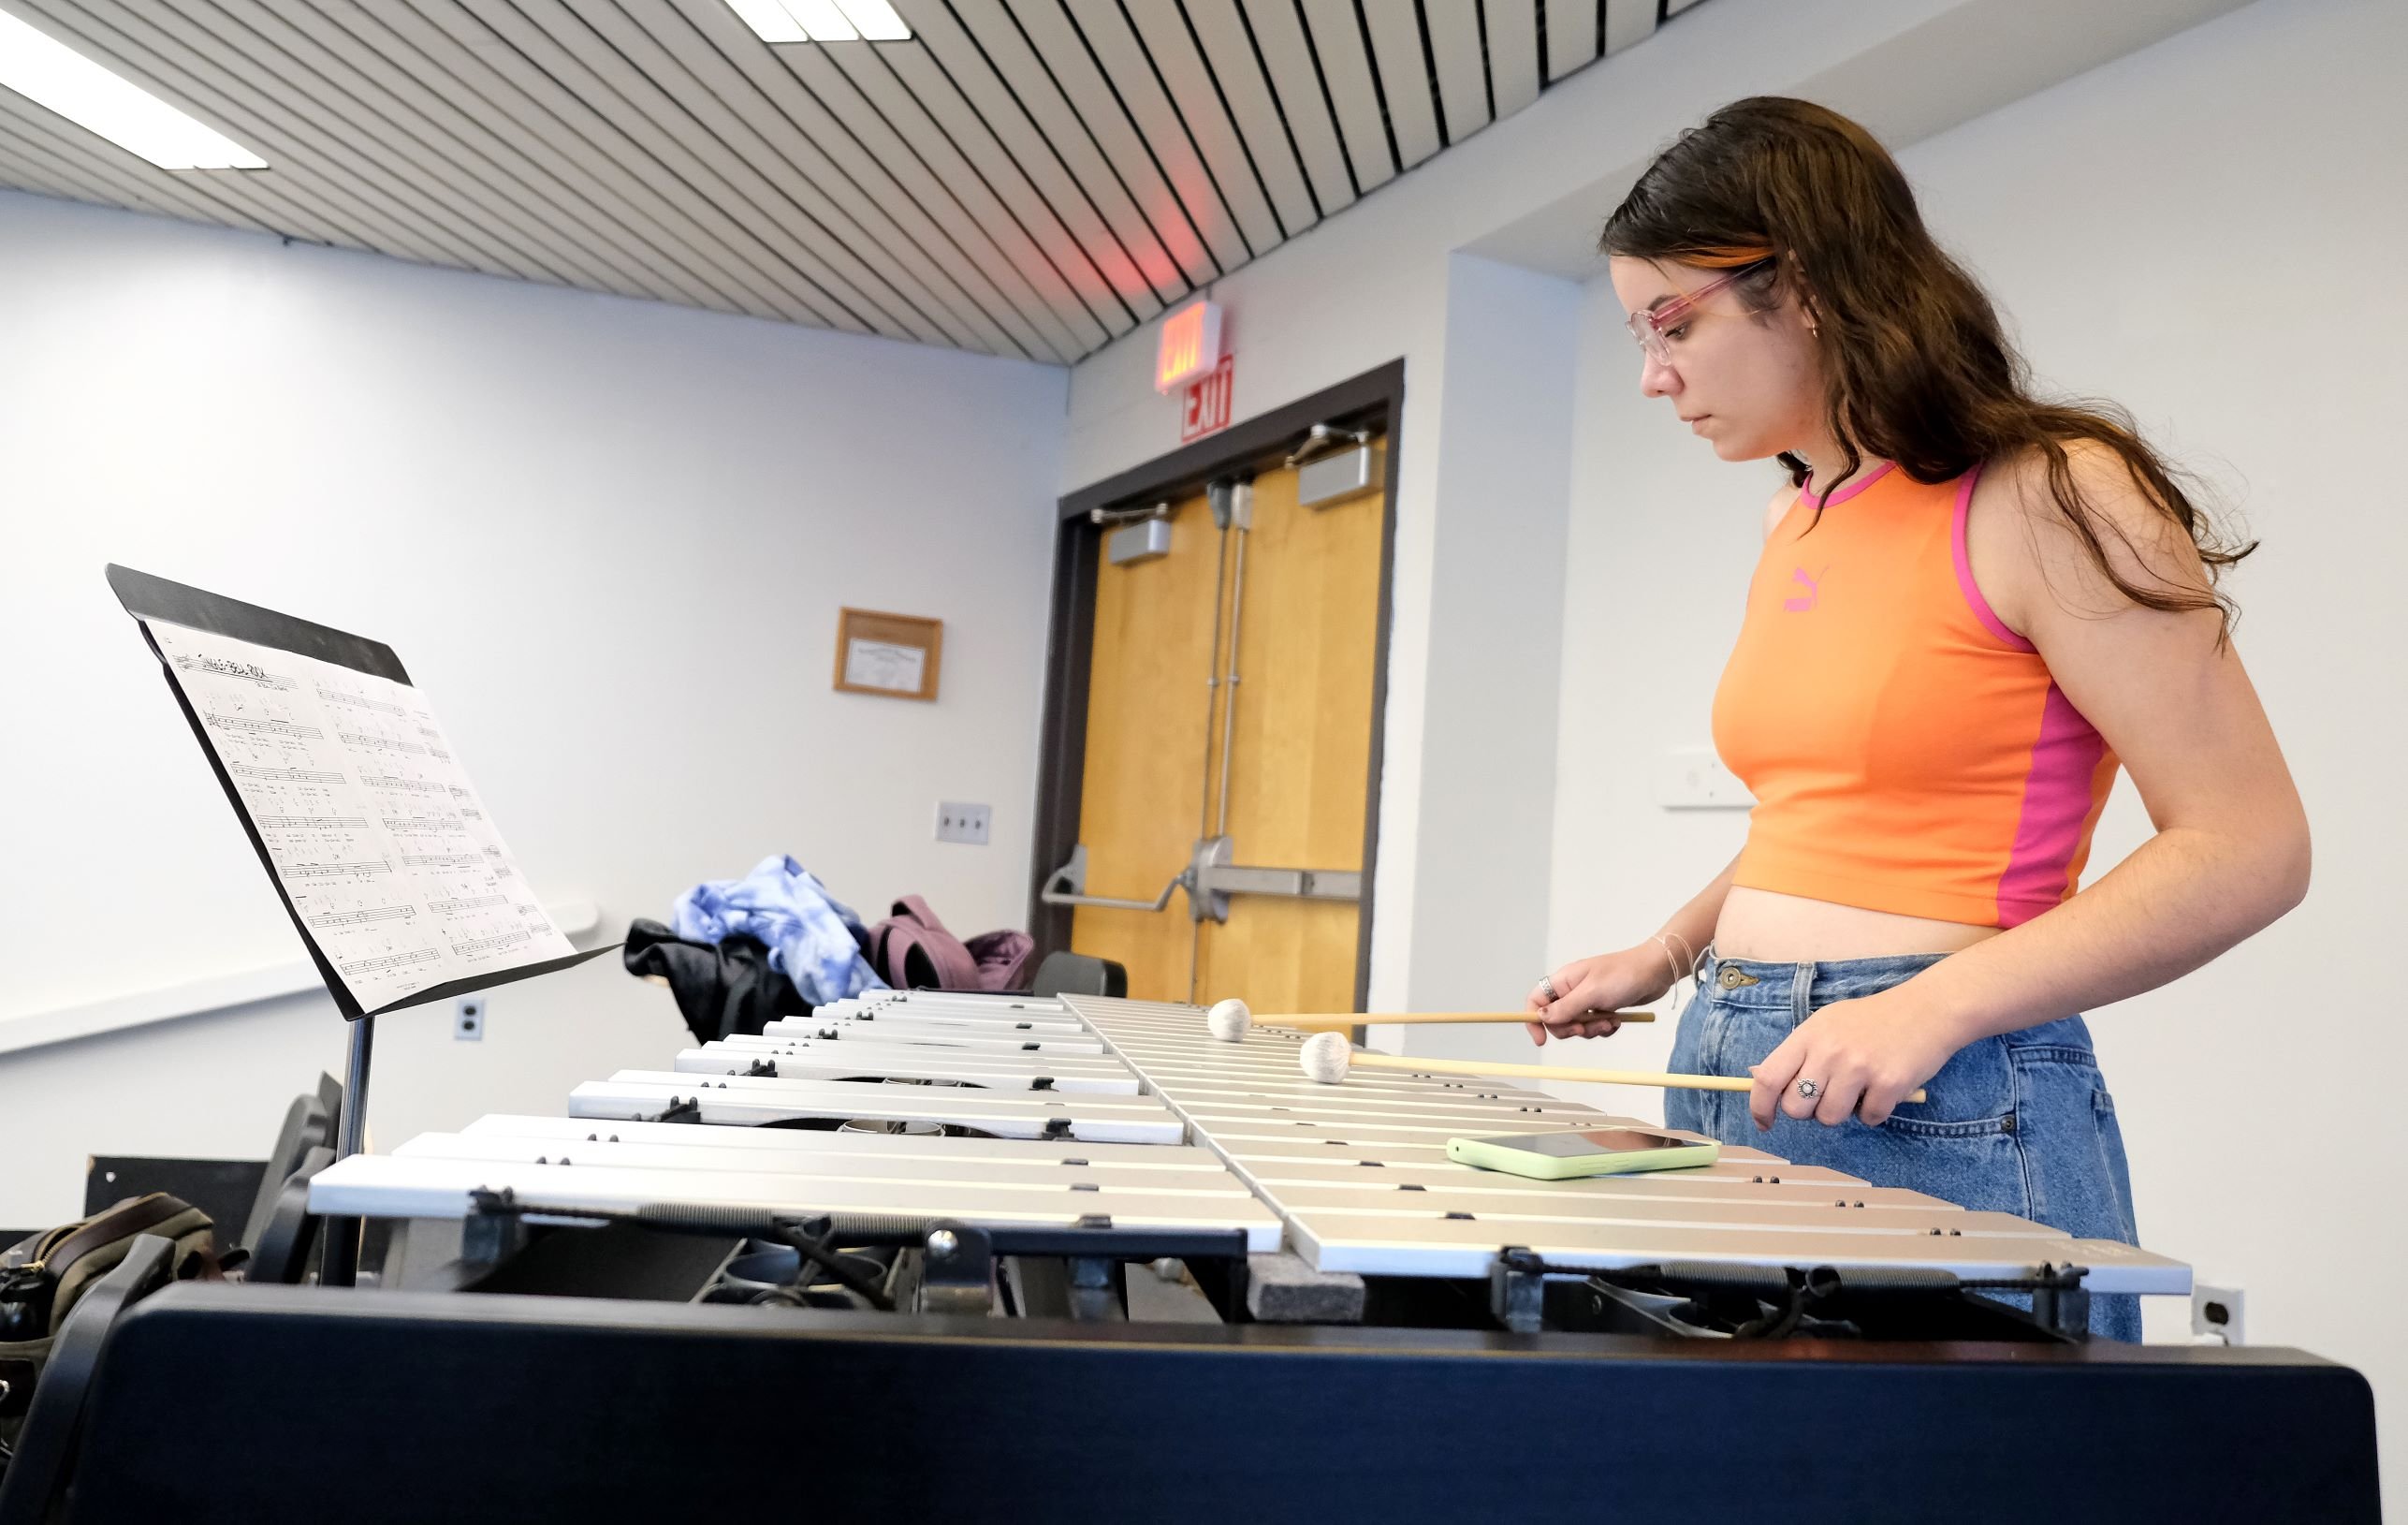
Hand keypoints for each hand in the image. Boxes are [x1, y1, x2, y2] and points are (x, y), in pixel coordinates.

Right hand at [1523, 947, 1673, 1045]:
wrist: (1655, 972)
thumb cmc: (1623, 975)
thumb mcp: (1591, 993)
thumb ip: (1565, 1008)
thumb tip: (1541, 1018)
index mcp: (1564, 981)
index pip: (1536, 1000)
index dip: (1534, 1020)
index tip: (1542, 1039)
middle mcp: (1572, 990)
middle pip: (1555, 1019)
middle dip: (1571, 1028)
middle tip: (1586, 1026)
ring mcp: (1588, 999)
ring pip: (1577, 1025)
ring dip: (1592, 1029)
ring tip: (1609, 1021)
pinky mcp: (1603, 1007)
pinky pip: (1594, 1026)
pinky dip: (1604, 1028)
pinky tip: (1617, 1020)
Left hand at [1746, 988, 1961, 1128]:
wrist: (1927, 1009)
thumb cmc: (1873, 1020)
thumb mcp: (1827, 1024)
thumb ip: (1798, 1053)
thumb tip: (1758, 1078)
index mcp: (1808, 1035)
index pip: (1767, 1078)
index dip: (1760, 1107)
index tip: (1764, 1122)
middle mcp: (1829, 1051)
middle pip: (1796, 1107)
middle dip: (1808, 1112)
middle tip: (1827, 1096)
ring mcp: (1859, 1068)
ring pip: (1829, 1118)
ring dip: (1842, 1113)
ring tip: (1858, 1090)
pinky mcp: (1888, 1083)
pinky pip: (1868, 1119)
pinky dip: (1875, 1112)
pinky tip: (1883, 1089)